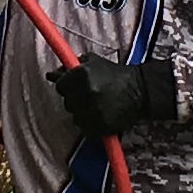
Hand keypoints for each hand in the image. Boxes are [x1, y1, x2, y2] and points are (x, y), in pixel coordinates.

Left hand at [51, 57, 173, 139]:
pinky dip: (91, 125)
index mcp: (82, 74)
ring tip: (98, 106)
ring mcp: (92, 110)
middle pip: (67, 102)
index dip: (68, 87)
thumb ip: (72, 68)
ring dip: (83, 113)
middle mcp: (85, 92)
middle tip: (91, 97)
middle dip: (76, 100)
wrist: (140, 90)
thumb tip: (51, 75)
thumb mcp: (94, 63)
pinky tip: (101, 116)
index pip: (60, 86)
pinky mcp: (99, 126)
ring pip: (75, 117)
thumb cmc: (115, 75)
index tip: (77, 88)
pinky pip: (85, 129)